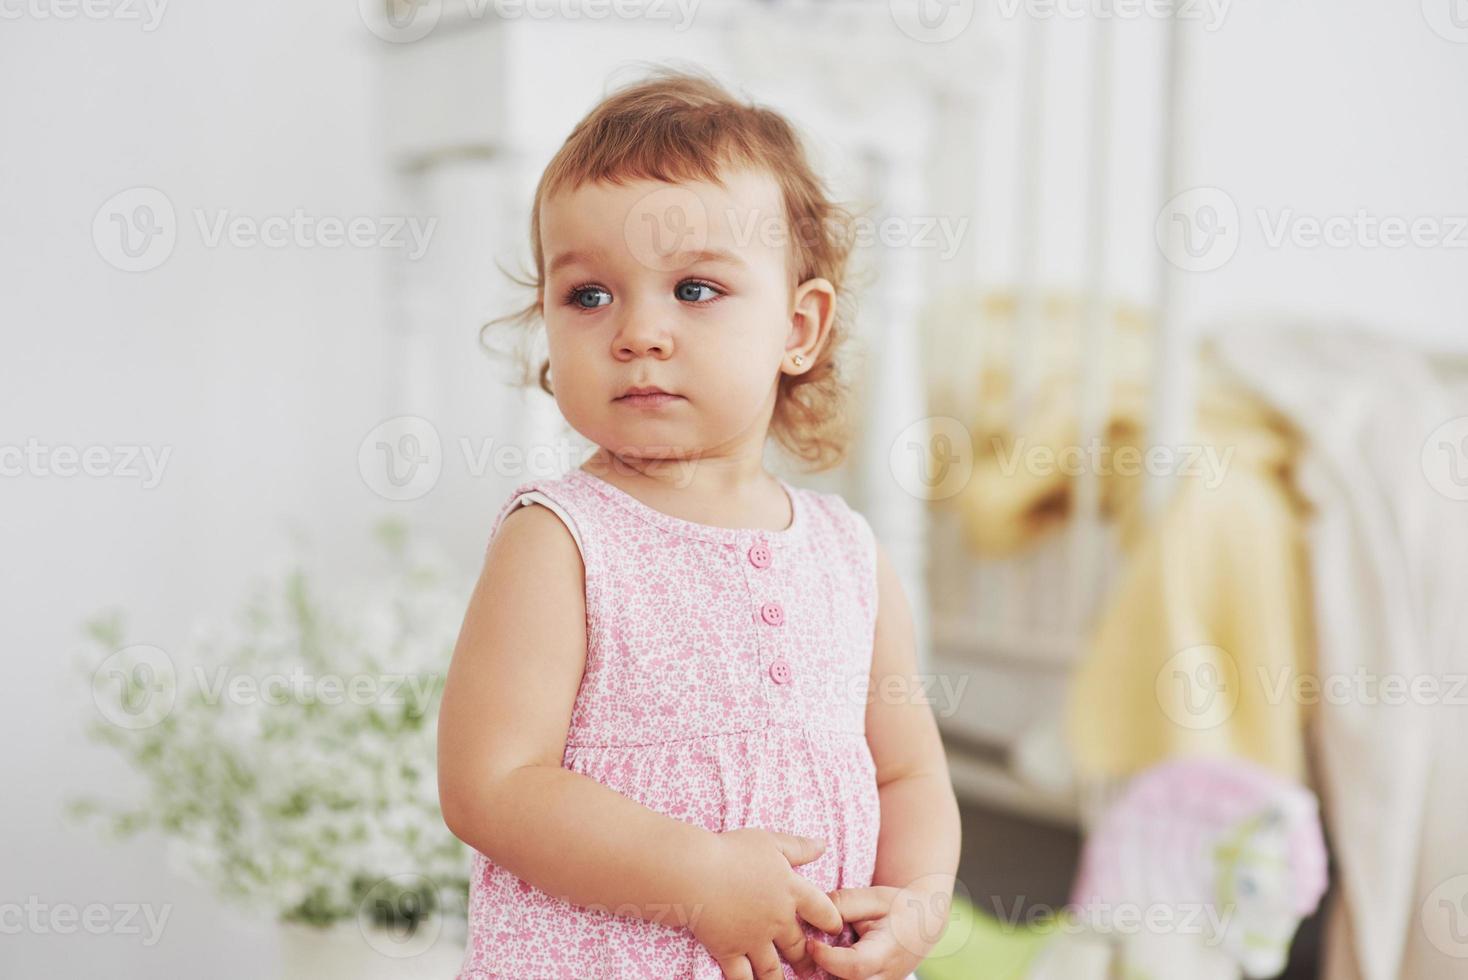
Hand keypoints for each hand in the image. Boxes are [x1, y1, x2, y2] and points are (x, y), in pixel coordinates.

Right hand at [689, 828, 844, 979]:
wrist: (696, 872)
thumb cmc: (732, 851)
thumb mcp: (770, 842)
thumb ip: (798, 847)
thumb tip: (823, 845)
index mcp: (791, 891)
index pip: (822, 910)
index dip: (832, 921)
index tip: (836, 929)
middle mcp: (777, 920)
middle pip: (798, 945)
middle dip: (805, 959)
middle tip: (809, 968)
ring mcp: (754, 939)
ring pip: (772, 968)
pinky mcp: (729, 950)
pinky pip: (741, 976)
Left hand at [808, 885, 949, 979]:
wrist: (924, 922)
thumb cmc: (898, 907)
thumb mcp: (874, 897)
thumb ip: (843, 903)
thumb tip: (813, 913)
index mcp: (886, 953)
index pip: (854, 966)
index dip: (828, 958)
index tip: (810, 942)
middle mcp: (884, 977)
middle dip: (823, 972)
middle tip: (809, 951)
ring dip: (828, 974)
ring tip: (818, 954)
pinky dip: (835, 975)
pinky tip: (827, 959)